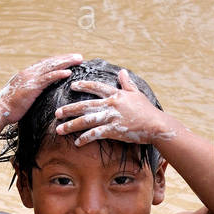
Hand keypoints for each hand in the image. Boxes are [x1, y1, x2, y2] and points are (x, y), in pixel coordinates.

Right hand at [0, 54, 84, 122]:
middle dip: (65, 58)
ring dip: (66, 62)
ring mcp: (30, 79)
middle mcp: (29, 73)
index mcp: (26, 74)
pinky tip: (68, 72)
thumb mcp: (21, 97)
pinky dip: (58, 74)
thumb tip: (36, 95)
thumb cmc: (9, 108)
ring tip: (78, 60)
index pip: (45, 64)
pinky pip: (48, 78)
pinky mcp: (32, 87)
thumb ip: (30, 92)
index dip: (58, 61)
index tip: (69, 59)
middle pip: (50, 62)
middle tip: (79, 56)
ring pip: (51, 67)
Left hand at [53, 69, 170, 145]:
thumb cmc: (147, 110)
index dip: (84, 85)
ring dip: (71, 125)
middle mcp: (111, 104)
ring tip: (60, 129)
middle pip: (85, 105)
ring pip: (87, 120)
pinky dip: (85, 138)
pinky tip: (77, 142)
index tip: (73, 85)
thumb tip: (122, 72)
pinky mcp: (114, 130)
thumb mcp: (136, 94)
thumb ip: (127, 83)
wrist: (156, 125)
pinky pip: (96, 134)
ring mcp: (112, 117)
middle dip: (69, 109)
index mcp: (116, 94)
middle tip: (56, 113)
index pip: (96, 87)